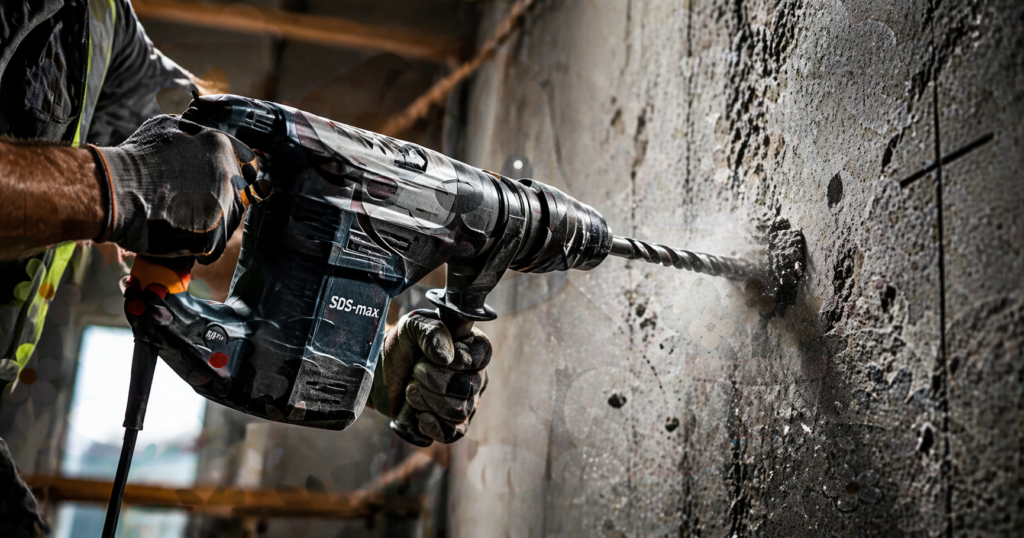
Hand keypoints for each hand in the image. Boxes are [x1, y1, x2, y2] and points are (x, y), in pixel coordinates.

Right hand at [90, 115, 259, 262]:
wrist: (115, 190)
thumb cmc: (136, 158)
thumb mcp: (168, 127)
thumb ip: (194, 130)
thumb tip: (201, 128)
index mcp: (222, 148)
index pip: (246, 164)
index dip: (231, 174)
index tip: (215, 182)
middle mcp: (231, 178)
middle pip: (241, 195)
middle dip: (222, 199)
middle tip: (195, 203)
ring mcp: (225, 209)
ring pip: (229, 221)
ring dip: (211, 222)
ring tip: (181, 219)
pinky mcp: (213, 237)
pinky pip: (214, 246)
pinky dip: (199, 246)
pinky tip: (179, 237)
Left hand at [371, 310, 489, 443]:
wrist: (380, 373)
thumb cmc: (401, 345)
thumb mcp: (411, 327)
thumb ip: (430, 331)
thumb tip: (446, 358)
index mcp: (472, 348)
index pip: (482, 355)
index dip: (460, 359)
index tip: (436, 358)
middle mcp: (475, 376)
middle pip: (468, 387)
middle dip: (436, 381)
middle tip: (415, 372)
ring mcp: (466, 403)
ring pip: (459, 412)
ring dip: (429, 401)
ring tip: (411, 391)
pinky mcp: (450, 425)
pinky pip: (452, 433)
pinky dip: (433, 425)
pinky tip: (419, 415)